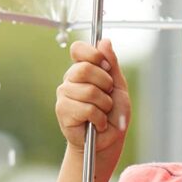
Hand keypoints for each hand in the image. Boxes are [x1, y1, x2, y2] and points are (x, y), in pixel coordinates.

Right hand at [55, 38, 130, 156]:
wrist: (109, 139)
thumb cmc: (113, 113)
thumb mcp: (118, 85)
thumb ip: (112, 64)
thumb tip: (105, 41)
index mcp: (82, 69)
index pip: (78, 49)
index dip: (93, 54)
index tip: (105, 66)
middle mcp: (70, 79)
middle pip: (85, 69)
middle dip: (105, 83)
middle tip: (108, 96)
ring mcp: (64, 95)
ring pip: (88, 91)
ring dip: (104, 104)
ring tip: (103, 112)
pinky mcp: (63, 111)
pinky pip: (86, 108)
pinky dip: (99, 118)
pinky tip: (98, 123)